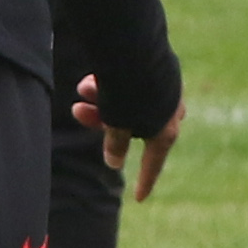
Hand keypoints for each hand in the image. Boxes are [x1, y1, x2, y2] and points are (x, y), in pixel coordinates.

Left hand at [73, 75, 183, 200]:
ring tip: (81, 89)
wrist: (139, 48)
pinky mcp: (159, 67)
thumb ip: (116, 144)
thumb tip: (114, 162)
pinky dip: (112, 85)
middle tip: (77, 111)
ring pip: (129, 102)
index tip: (139, 199)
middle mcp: (170, 110)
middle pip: (133, 126)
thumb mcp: (118, 122)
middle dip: (102, 121)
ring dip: (102, 100)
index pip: (154, 163)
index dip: (145, 181)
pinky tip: (94, 76)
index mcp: (166, 130)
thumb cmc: (129, 92)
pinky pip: (133, 84)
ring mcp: (166, 88)